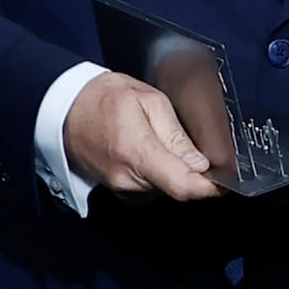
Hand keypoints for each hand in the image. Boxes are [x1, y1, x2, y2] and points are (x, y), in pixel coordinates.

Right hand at [64, 73, 219, 200]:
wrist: (63, 108)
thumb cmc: (103, 98)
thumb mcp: (147, 101)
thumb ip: (175, 134)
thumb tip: (199, 163)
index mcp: (138, 154)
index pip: (184, 186)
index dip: (210, 187)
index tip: (226, 180)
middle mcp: (129, 180)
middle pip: (177, 188)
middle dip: (191, 172)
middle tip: (188, 143)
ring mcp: (120, 188)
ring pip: (163, 188)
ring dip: (171, 170)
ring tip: (158, 139)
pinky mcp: (116, 190)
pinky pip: (148, 187)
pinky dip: (156, 173)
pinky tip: (146, 149)